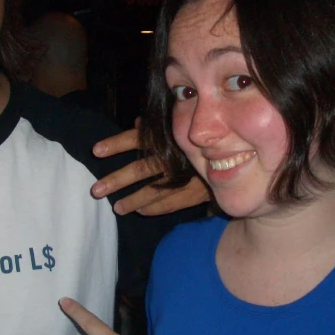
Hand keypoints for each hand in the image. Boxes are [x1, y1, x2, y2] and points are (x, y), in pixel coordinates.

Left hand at [91, 120, 209, 215]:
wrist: (239, 152)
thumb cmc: (204, 134)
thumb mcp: (181, 124)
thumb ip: (158, 126)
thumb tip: (136, 123)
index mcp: (167, 136)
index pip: (137, 138)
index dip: (115, 144)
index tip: (95, 151)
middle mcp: (173, 156)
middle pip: (141, 168)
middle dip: (117, 180)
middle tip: (96, 190)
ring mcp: (185, 176)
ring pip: (154, 191)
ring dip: (133, 200)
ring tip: (117, 208)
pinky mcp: (196, 192)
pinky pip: (172, 203)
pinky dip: (155, 208)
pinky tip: (142, 211)